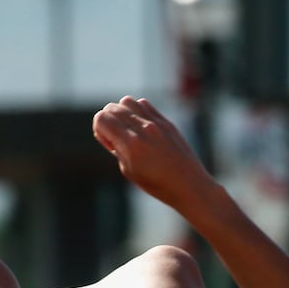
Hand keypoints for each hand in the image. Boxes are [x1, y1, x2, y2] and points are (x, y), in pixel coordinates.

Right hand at [93, 97, 217, 211]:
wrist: (189, 186)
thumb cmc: (157, 184)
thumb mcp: (128, 170)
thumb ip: (116, 147)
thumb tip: (108, 131)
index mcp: (131, 144)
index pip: (101, 118)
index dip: (99, 130)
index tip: (110, 145)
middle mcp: (143, 129)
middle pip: (111, 108)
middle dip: (108, 122)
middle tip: (118, 141)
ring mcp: (156, 123)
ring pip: (127, 101)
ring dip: (122, 113)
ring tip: (129, 131)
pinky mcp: (166, 122)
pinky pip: (144, 104)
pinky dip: (137, 111)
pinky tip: (142, 128)